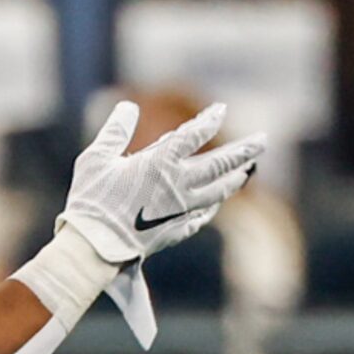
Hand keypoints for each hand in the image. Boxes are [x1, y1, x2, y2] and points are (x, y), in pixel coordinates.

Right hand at [58, 101, 265, 267]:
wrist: (94, 246)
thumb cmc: (91, 200)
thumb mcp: (95, 158)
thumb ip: (115, 131)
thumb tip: (128, 107)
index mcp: (160, 163)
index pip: (193, 135)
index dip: (209, 120)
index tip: (221, 110)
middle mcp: (178, 185)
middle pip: (219, 164)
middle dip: (242, 151)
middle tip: (262, 141)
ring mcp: (181, 210)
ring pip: (218, 192)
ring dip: (235, 179)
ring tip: (247, 170)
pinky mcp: (177, 230)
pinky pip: (203, 217)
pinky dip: (212, 207)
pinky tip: (216, 204)